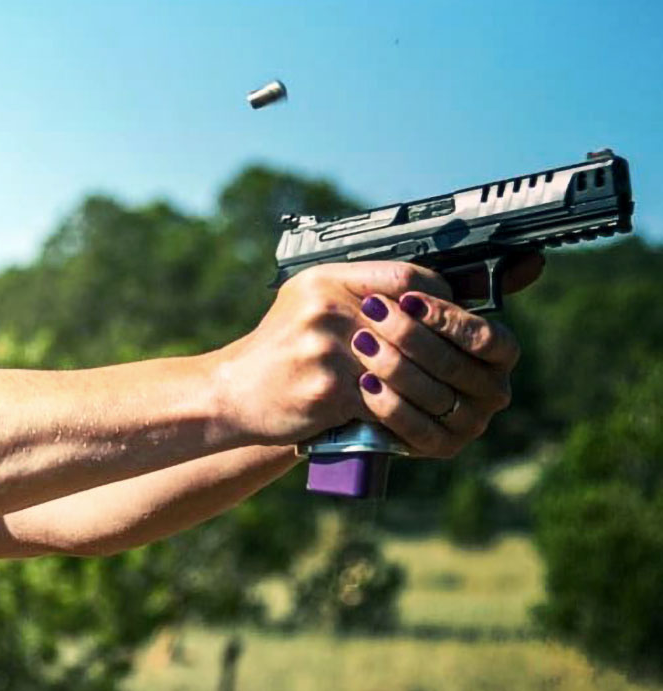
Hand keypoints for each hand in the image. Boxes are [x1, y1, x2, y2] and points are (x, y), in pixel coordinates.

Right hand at [216, 261, 452, 444]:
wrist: (232, 392)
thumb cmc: (278, 349)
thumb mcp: (307, 301)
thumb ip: (358, 291)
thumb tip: (423, 296)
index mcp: (325, 280)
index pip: (406, 277)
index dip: (437, 298)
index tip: (447, 315)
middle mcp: (325, 309)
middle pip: (411, 324)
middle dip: (440, 347)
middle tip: (457, 360)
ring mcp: (326, 350)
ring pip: (403, 366)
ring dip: (427, 383)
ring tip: (441, 390)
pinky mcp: (328, 391)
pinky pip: (384, 400)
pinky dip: (400, 410)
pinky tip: (409, 413)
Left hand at [349, 283, 522, 457]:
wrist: (365, 376)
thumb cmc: (405, 331)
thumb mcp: (430, 303)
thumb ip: (468, 282)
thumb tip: (534, 260)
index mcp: (499, 353)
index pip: (487, 337)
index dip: (447, 319)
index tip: (408, 300)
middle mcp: (492, 389)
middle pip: (454, 364)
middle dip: (409, 335)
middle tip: (372, 312)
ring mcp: (470, 422)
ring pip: (434, 394)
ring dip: (393, 365)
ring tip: (361, 341)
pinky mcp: (442, 446)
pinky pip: (418, 428)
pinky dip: (389, 404)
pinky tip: (365, 382)